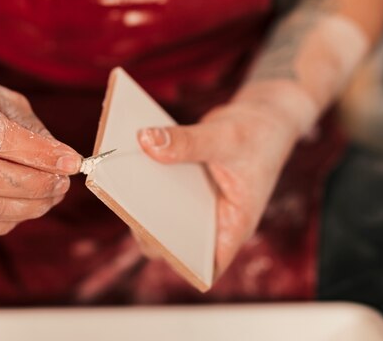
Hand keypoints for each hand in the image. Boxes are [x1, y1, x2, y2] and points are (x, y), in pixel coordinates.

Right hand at [0, 75, 80, 237]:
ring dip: (26, 207)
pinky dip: (7, 221)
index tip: (71, 162)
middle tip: (63, 183)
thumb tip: (63, 162)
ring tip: (51, 197)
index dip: (38, 153)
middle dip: (35, 184)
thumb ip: (31, 130)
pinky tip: (27, 209)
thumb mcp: (3, 101)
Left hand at [137, 103, 299, 277]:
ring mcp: (196, 205)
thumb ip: (187, 143)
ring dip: (140, 201)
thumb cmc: (258, 134)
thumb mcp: (225, 137)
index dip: (178, 262)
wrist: (263, 117)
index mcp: (234, 224)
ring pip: (160, 215)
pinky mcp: (182, 187)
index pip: (205, 264)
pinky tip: (127, 158)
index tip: (152, 237)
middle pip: (173, 240)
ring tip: (120, 178)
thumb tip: (145, 141)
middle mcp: (213, 221)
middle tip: (125, 200)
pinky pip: (157, 190)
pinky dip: (143, 178)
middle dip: (149, 227)